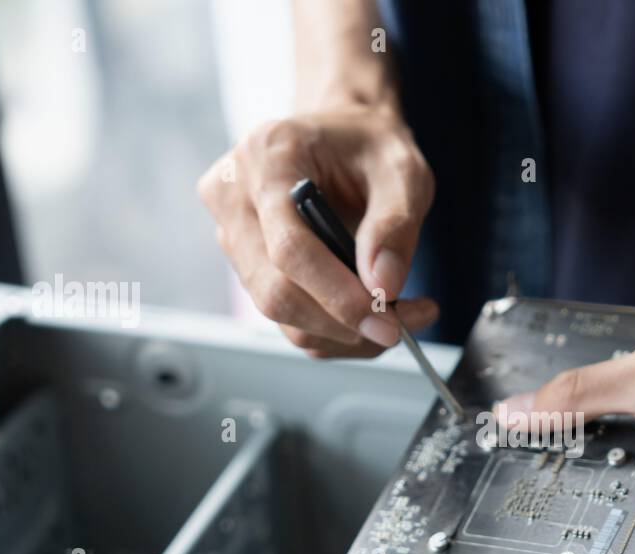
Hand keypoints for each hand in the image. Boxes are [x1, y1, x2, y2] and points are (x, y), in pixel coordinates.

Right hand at [198, 107, 437, 357]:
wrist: (344, 141)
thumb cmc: (369, 147)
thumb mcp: (403, 171)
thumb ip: (396, 223)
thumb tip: (383, 285)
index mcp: (267, 156)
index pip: (290, 248)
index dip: (338, 296)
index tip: (387, 321)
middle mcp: (233, 194)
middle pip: (275, 291)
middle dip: (342, 323)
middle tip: (400, 327)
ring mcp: (231, 232)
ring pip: (279, 313)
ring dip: (342, 332)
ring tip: (396, 316)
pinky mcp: (243, 263)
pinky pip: (284, 318)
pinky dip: (331, 330)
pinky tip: (369, 314)